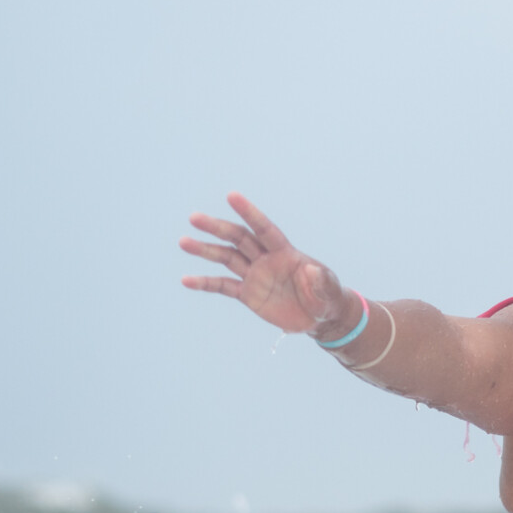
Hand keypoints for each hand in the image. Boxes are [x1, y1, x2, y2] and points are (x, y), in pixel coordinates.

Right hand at [181, 194, 343, 334]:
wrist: (320, 317)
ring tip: (183, 242)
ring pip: (226, 258)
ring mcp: (255, 275)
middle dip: (217, 228)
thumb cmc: (328, 298)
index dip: (249, 213)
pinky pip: (223, 286)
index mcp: (285, 252)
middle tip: (194, 218)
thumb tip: (313, 271)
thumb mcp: (329, 291)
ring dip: (205, 250)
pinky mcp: (248, 294)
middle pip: (238, 239)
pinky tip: (186, 280)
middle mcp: (266, 259)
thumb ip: (321, 280)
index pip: (264, 228)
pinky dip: (205, 283)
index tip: (231, 196)